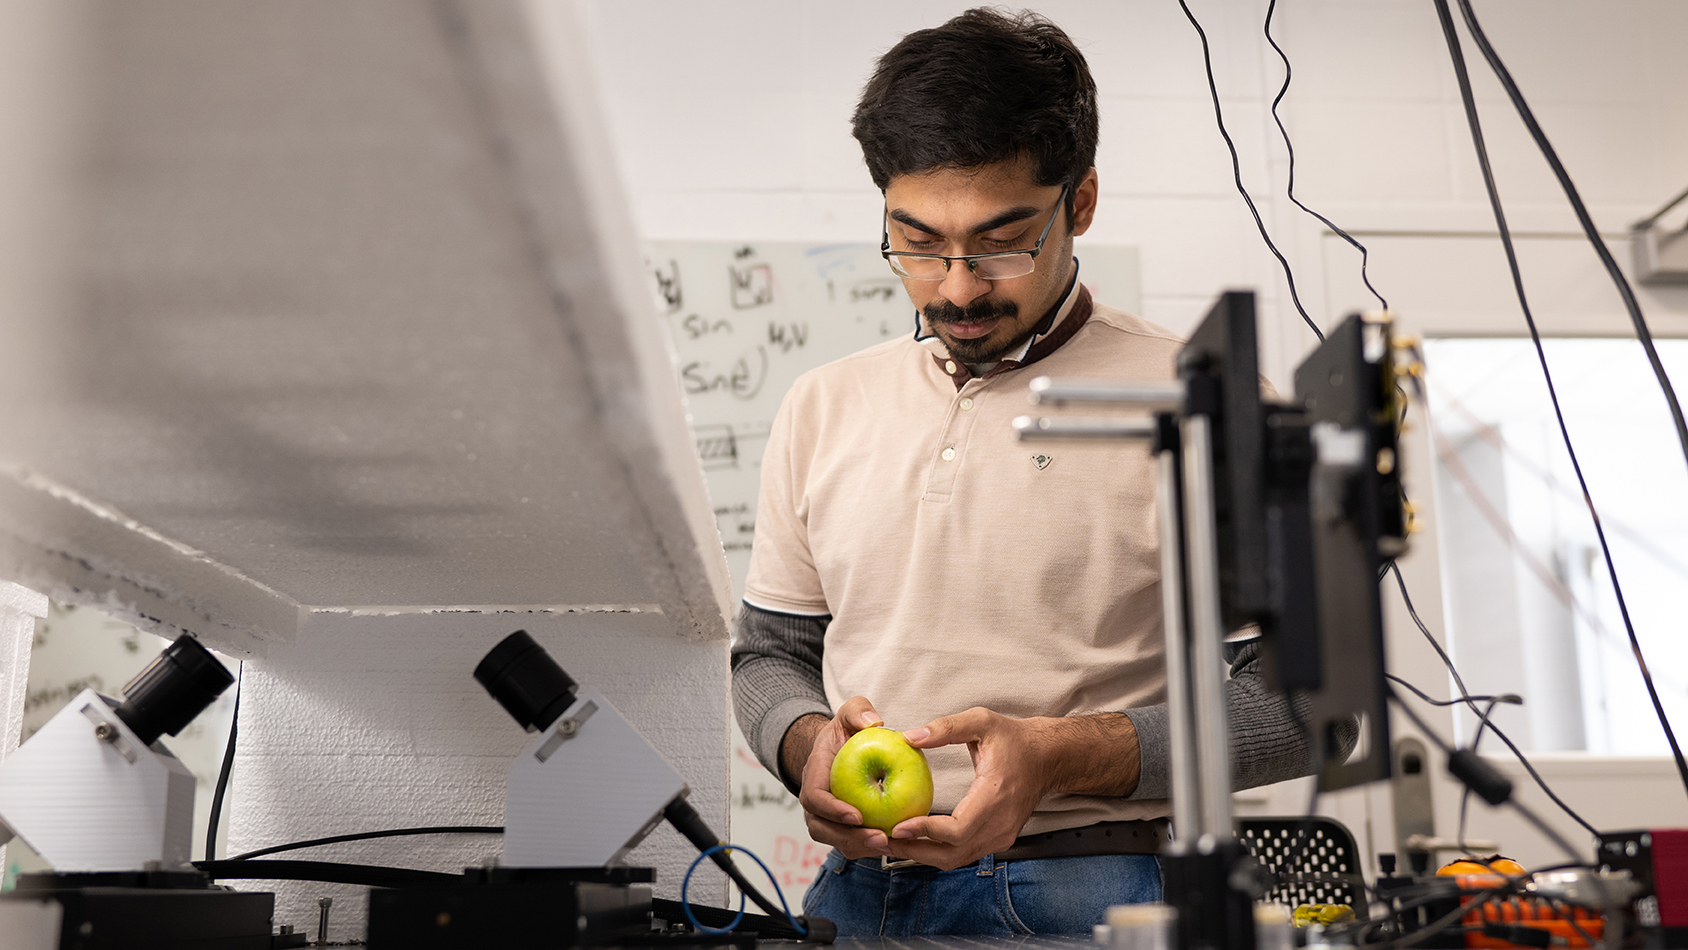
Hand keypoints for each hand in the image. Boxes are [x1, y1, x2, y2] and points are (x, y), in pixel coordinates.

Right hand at [791, 696, 897, 859]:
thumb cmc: (847, 731)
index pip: (814, 797)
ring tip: (890, 846)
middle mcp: (815, 800)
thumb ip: (859, 710)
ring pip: (837, 840)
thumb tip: (873, 722)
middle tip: (880, 838)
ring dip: (861, 847)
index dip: (832, 810)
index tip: (857, 815)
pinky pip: (852, 843)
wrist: (840, 749)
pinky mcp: (842, 827)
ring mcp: (827, 816)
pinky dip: (870, 848)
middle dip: (849, 838)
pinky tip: (895, 845)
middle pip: (822, 828)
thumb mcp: (851, 711)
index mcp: (814, 773)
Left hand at [881, 709, 1138, 870]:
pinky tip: (912, 839)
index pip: (958, 829)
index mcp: (996, 796)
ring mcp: (1001, 837)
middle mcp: (1000, 825)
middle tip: (880, 839)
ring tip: (889, 842)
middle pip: (951, 854)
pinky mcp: (997, 841)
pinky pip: (962, 854)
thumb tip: (910, 737)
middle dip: (913, 850)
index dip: (926, 832)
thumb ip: (947, 727)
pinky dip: (935, 851)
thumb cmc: (1014, 739)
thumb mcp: (982, 721)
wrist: (1047, 759)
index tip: (896, 826)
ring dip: (921, 854)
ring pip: (955, 859)